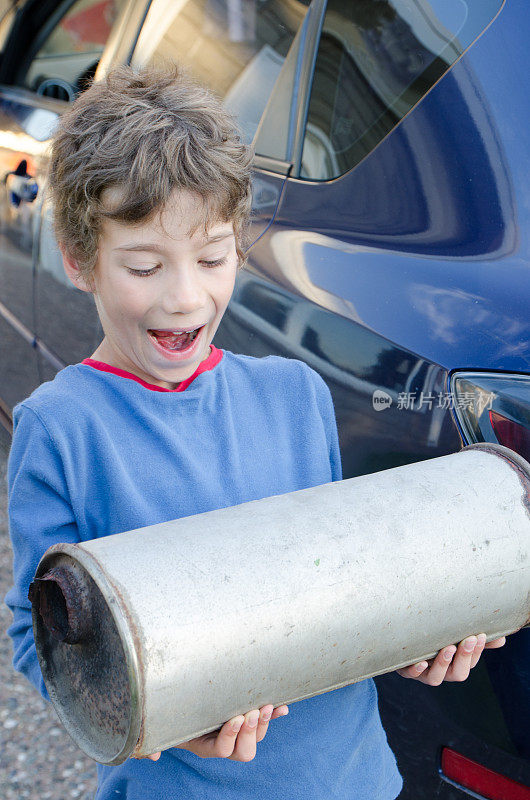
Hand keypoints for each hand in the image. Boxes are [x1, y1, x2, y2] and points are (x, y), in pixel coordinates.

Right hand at [135, 704, 288, 761]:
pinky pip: (263, 720)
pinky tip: (283, 708)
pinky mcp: (245, 716)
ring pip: (256, 736)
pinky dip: (273, 715)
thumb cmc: (171, 717)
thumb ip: (152, 743)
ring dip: (263, 723)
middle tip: (251, 711)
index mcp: (205, 745)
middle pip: (244, 750)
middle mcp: (223, 741)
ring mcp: (236, 730)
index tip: (235, 718)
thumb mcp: (160, 729)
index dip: (231, 737)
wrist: (181, 704)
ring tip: (267, 705)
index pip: (222, 750)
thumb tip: (152, 756)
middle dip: (250, 732)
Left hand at [397, 634, 505, 685]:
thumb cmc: (432, 640)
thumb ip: (474, 639)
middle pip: (458, 674)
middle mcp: (441, 673)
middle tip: (468, 639)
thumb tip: (501, 639)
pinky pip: (410, 674)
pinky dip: (416, 670)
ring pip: (436, 678)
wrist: (400, 643)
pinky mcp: (405, 670)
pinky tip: (420, 662)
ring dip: (443, 663)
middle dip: (465, 657)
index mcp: (454, 665)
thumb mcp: (453, 636)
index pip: (470, 663)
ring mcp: (423, 674)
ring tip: (448, 648)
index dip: (476, 652)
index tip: (479, 635)